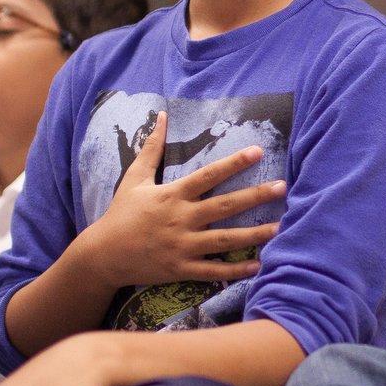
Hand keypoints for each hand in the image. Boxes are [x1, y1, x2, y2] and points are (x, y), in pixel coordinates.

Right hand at [82, 113, 282, 288]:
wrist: (103, 255)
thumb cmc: (121, 214)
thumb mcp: (134, 178)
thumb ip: (152, 148)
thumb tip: (163, 115)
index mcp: (172, 195)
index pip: (208, 175)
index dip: (233, 162)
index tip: (257, 151)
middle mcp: (180, 219)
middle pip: (224, 206)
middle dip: (255, 196)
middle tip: (282, 187)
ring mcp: (182, 246)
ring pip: (224, 239)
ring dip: (254, 234)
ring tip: (280, 227)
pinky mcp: (180, 269)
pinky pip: (213, 270)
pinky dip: (235, 269)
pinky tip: (258, 264)